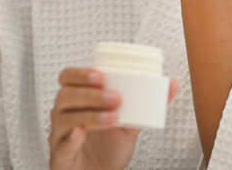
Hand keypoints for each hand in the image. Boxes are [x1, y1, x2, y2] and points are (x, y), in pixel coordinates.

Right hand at [48, 67, 179, 169]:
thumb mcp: (130, 125)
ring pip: (63, 118)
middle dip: (90, 94)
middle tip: (115, 98)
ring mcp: (60, 136)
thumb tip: (171, 85)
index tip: (102, 75)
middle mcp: (64, 115)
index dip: (81, 74)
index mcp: (77, 101)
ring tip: (113, 117)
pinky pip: (60, 145)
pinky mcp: (60, 157)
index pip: (68, 78)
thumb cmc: (109, 149)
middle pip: (65, 95)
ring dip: (90, 115)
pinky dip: (71, 138)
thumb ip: (146, 104)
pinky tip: (81, 133)